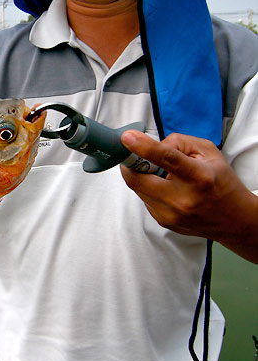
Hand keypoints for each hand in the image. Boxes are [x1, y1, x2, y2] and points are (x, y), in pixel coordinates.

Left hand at [120, 131, 257, 263]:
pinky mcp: (163, 222)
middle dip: (129, 164)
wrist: (233, 220)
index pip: (167, 159)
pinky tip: (165, 188)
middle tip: (132, 154)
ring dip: (141, 176)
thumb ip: (179, 142)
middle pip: (138, 179)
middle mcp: (183, 199)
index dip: (144, 147)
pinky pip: (144, 199)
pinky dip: (148, 189)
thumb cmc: (221, 182)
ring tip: (160, 173)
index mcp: (199, 177)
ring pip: (137, 188)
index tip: (127, 138)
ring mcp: (171, 214)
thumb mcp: (208, 152)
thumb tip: (152, 145)